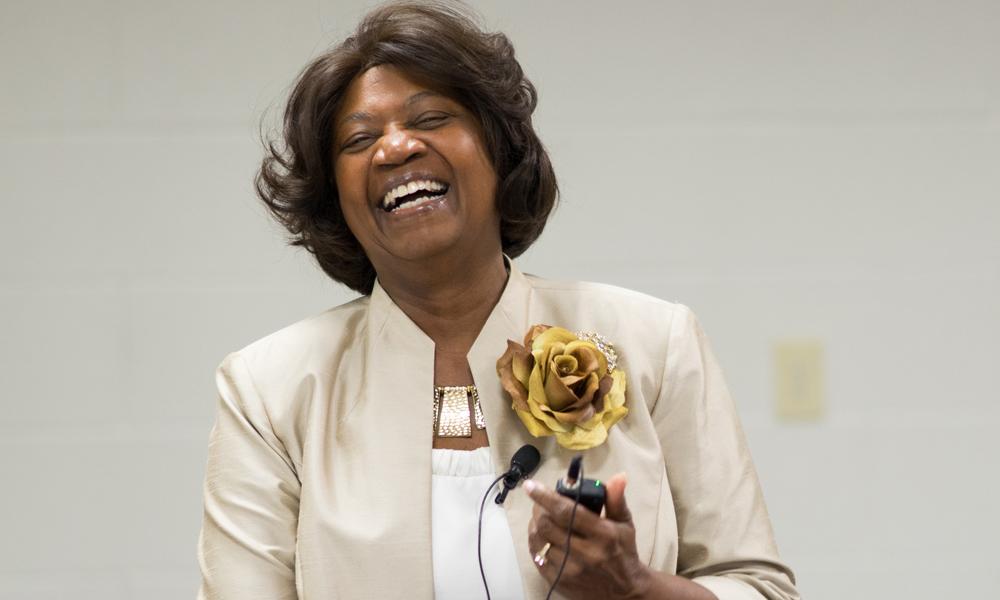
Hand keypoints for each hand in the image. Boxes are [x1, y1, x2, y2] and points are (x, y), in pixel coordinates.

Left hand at [525, 473, 650, 599]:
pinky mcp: (559, 582)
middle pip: (547, 524)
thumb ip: (615, 500)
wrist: (624, 593)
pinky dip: (535, 543)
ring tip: (540, 518)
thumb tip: (618, 476)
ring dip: (535, 525)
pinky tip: (541, 537)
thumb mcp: (624, 524)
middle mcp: (585, 553)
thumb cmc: (623, 552)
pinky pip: (537, 557)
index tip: (530, 486)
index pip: (567, 512)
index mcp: (602, 534)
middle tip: (540, 503)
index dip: (545, 497)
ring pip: (538, 540)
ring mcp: (570, 569)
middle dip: (538, 509)